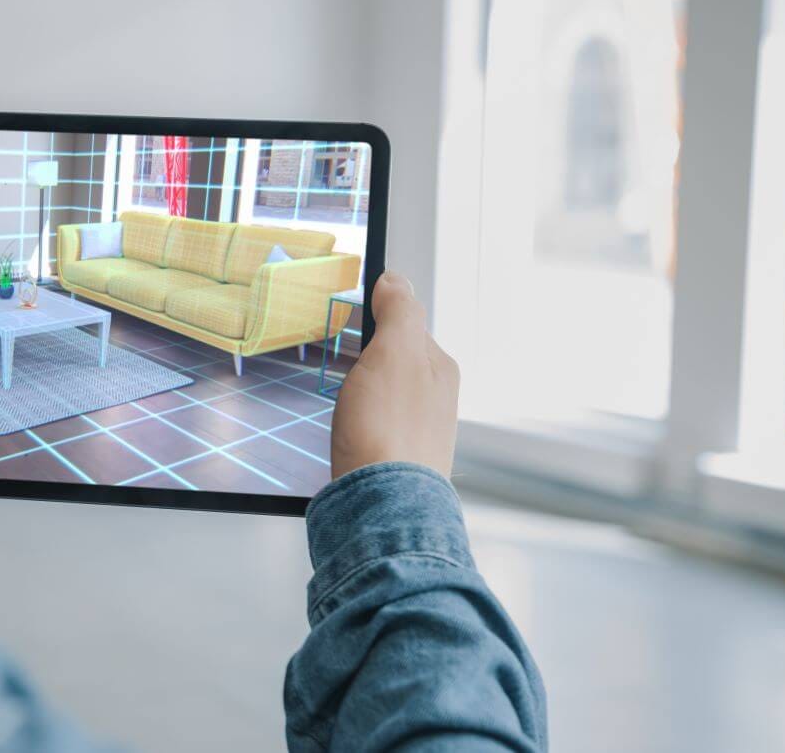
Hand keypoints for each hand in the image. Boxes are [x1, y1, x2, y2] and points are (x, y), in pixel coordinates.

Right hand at [330, 272, 459, 480]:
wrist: (382, 506)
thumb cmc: (388, 431)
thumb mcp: (394, 351)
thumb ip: (399, 310)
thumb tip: (396, 279)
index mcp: (439, 368)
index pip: (408, 323)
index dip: (377, 317)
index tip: (353, 318)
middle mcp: (436, 400)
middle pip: (396, 361)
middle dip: (370, 358)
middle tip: (345, 363)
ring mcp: (419, 432)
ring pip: (385, 395)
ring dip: (364, 392)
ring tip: (346, 401)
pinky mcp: (398, 460)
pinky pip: (377, 426)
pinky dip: (360, 422)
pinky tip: (350, 431)